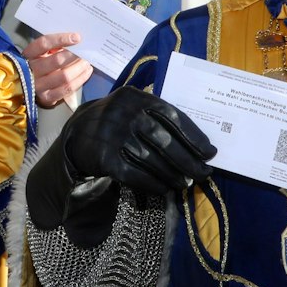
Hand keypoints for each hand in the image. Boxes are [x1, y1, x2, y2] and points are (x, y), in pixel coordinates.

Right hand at [23, 32, 94, 107]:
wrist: (26, 86)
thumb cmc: (37, 64)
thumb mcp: (39, 52)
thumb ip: (53, 46)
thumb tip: (75, 40)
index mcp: (28, 55)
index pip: (43, 44)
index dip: (60, 39)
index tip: (77, 37)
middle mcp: (31, 71)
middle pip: (56, 61)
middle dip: (74, 55)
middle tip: (86, 52)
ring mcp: (39, 86)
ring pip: (64, 76)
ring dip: (79, 68)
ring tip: (86, 62)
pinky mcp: (47, 98)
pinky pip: (67, 89)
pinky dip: (80, 79)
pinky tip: (86, 72)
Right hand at [62, 86, 215, 195]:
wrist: (77, 134)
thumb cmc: (116, 122)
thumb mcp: (132, 109)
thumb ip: (158, 119)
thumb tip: (197, 145)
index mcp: (135, 97)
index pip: (172, 115)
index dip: (194, 135)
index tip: (210, 152)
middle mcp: (123, 113)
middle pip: (163, 140)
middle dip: (188, 160)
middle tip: (203, 174)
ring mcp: (111, 135)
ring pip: (151, 159)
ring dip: (172, 175)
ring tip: (185, 183)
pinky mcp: (103, 158)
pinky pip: (134, 174)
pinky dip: (152, 184)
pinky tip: (164, 189)